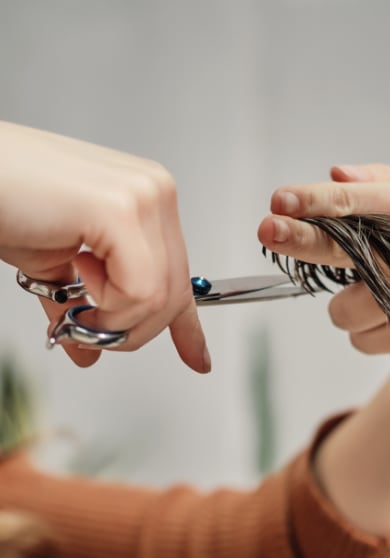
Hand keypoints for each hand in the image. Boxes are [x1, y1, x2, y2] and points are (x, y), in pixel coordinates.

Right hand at [0, 121, 208, 372]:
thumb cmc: (2, 202)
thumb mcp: (51, 265)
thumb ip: (80, 305)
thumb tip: (90, 351)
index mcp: (147, 200)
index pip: (181, 275)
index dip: (187, 326)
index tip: (198, 360)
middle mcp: (154, 192)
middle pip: (174, 293)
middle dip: (130, 328)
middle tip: (85, 329)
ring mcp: (144, 196)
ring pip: (160, 296)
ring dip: (111, 318)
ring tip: (72, 297)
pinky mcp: (121, 208)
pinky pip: (139, 289)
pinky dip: (107, 304)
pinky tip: (76, 276)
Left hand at [258, 163, 389, 354]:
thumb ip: (381, 179)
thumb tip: (337, 174)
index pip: (355, 201)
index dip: (315, 200)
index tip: (280, 199)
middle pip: (343, 249)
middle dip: (302, 240)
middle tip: (269, 229)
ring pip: (343, 310)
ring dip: (346, 302)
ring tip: (373, 291)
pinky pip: (359, 339)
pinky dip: (363, 327)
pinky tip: (384, 312)